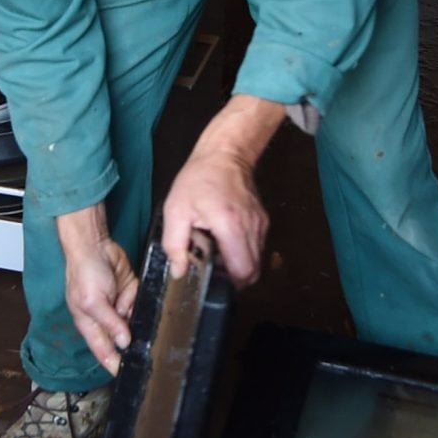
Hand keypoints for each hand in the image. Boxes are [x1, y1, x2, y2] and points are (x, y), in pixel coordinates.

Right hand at [57, 208, 136, 374]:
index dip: (114, 364)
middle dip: (131, 340)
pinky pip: (142, 304)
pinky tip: (131, 292)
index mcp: (90, 325)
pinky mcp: (131, 293)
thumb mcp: (92, 302)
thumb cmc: (83, 271)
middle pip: (123, 339)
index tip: (126, 375)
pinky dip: (141, 300)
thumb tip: (123, 343)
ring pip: (136, 322)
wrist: (95, 245)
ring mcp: (119, 306)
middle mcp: (106, 318)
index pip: (103, 352)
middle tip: (134, 335)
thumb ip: (109, 323)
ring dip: (136, 316)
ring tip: (123, 300)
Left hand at [160, 95, 286, 287]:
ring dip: (239, 265)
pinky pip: (257, 247)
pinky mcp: (262, 221)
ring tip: (218, 253)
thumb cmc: (198, 179)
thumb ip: (174, 245)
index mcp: (230, 226)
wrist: (225, 154)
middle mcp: (251, 228)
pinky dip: (243, 252)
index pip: (242, 272)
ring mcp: (260, 225)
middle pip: (253, 272)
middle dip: (233, 279)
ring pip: (257, 261)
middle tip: (214, 271)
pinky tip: (226, 241)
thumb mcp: (175, 210)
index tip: (212, 280)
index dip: (228, 283)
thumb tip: (179, 272)